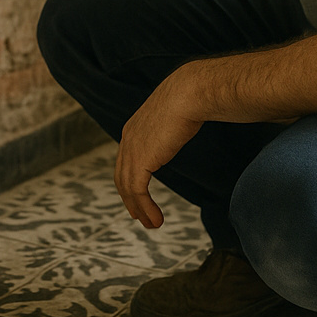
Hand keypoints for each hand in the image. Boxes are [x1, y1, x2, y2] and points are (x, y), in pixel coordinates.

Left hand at [115, 62, 208, 229]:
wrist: (192, 92)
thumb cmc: (194, 97)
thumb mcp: (179, 112)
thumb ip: (176, 123)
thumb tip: (188, 123)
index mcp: (135, 127)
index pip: (126, 159)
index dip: (130, 181)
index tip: (138, 197)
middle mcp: (128, 138)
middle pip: (122, 176)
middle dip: (131, 200)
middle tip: (141, 217)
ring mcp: (132, 149)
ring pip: (128, 188)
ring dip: (140, 209)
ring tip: (151, 224)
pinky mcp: (141, 160)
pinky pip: (137, 191)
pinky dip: (145, 208)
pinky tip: (155, 220)